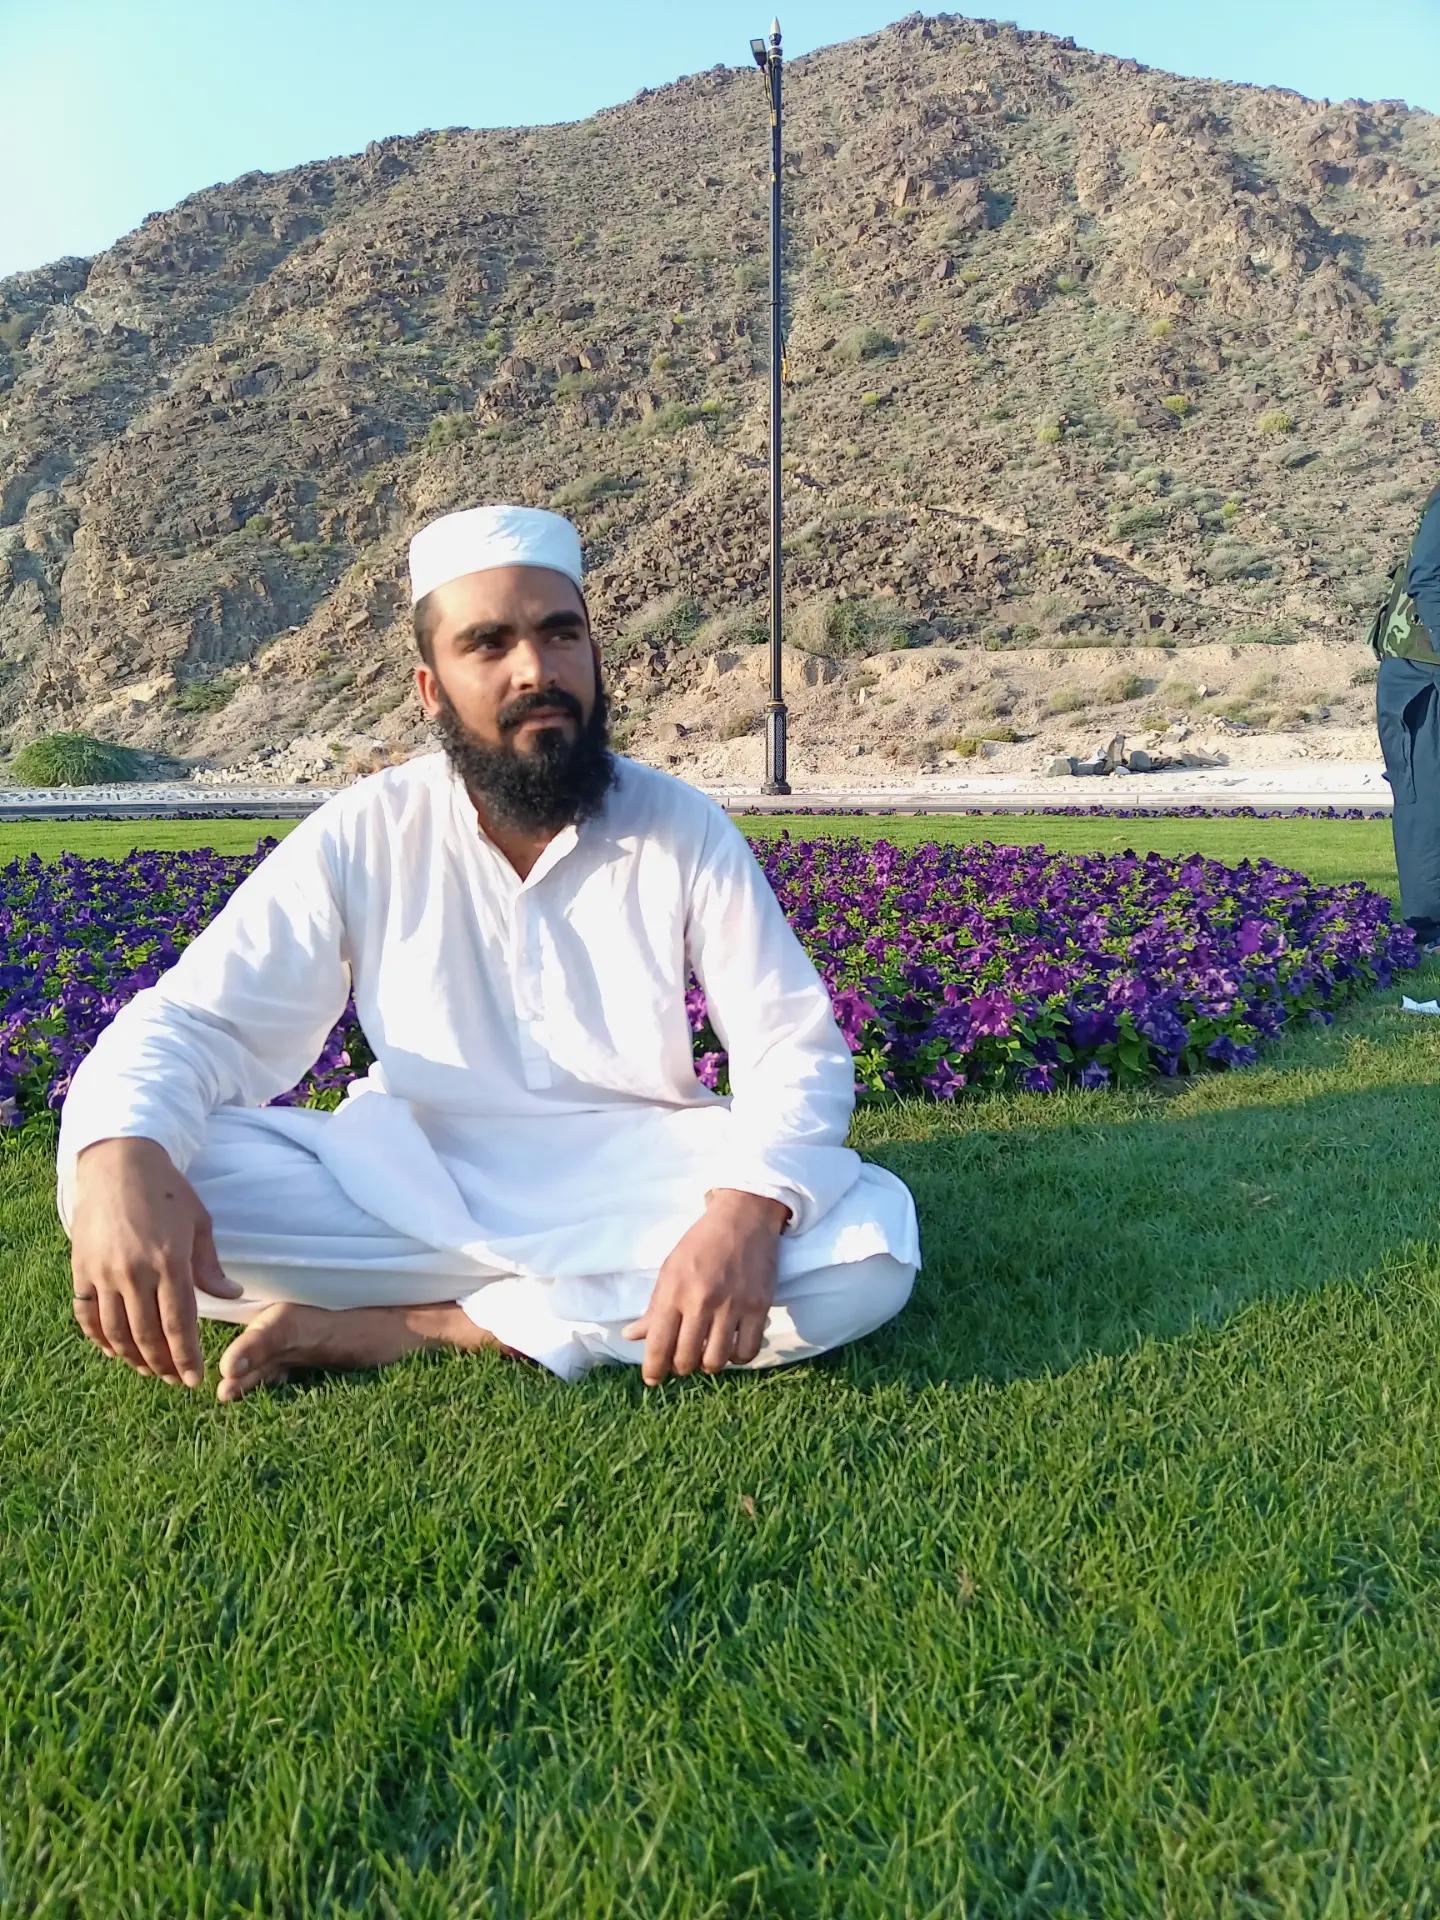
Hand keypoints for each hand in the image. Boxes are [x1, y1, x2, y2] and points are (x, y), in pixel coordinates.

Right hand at [68, 1137, 244, 1386]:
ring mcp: (104, 1272)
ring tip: (149, 1370)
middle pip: (148, 1335)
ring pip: (116, 1332)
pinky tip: (113, 1351)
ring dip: (133, 1358)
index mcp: (170, 1262)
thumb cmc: (167, 1190)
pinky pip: (87, 1315)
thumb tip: (232, 1297)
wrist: (119, 1162)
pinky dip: (99, 1338)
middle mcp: (134, 1272)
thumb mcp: (199, 1222)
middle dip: (163, 1364)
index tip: (193, 1378)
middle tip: (173, 1380)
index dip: (186, 1357)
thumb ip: (210, 1266)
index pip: (179, 1324)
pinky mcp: (81, 1269)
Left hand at [623, 1190, 786, 1384]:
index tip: (653, 1379)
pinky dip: (737, 1358)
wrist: (743, 1218)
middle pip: (686, 1359)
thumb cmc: (701, 1243)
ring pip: (716, 1361)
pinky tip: (732, 1348)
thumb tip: (631, 1336)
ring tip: (706, 1356)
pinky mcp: (758, 1306)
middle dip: (681, 1367)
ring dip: (708, 1365)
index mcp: (674, 1291)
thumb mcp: (670, 1269)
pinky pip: (747, 1351)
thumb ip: (654, 1307)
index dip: (653, 1369)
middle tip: (683, 1361)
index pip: (658, 1344)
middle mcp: (701, 1301)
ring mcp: (732, 1305)